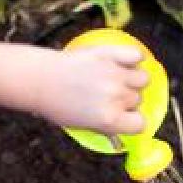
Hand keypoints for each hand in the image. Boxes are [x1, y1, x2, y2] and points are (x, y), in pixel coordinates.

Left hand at [32, 45, 149, 134]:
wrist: (39, 79)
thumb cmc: (56, 105)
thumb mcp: (81, 126)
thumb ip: (106, 127)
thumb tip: (121, 128)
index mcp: (109, 119)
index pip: (140, 124)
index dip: (133, 121)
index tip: (126, 117)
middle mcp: (116, 97)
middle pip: (138, 100)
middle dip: (127, 100)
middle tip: (109, 96)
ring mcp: (115, 74)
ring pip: (143, 79)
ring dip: (133, 80)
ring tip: (118, 79)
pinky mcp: (109, 54)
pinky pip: (137, 56)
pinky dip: (134, 58)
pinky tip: (124, 62)